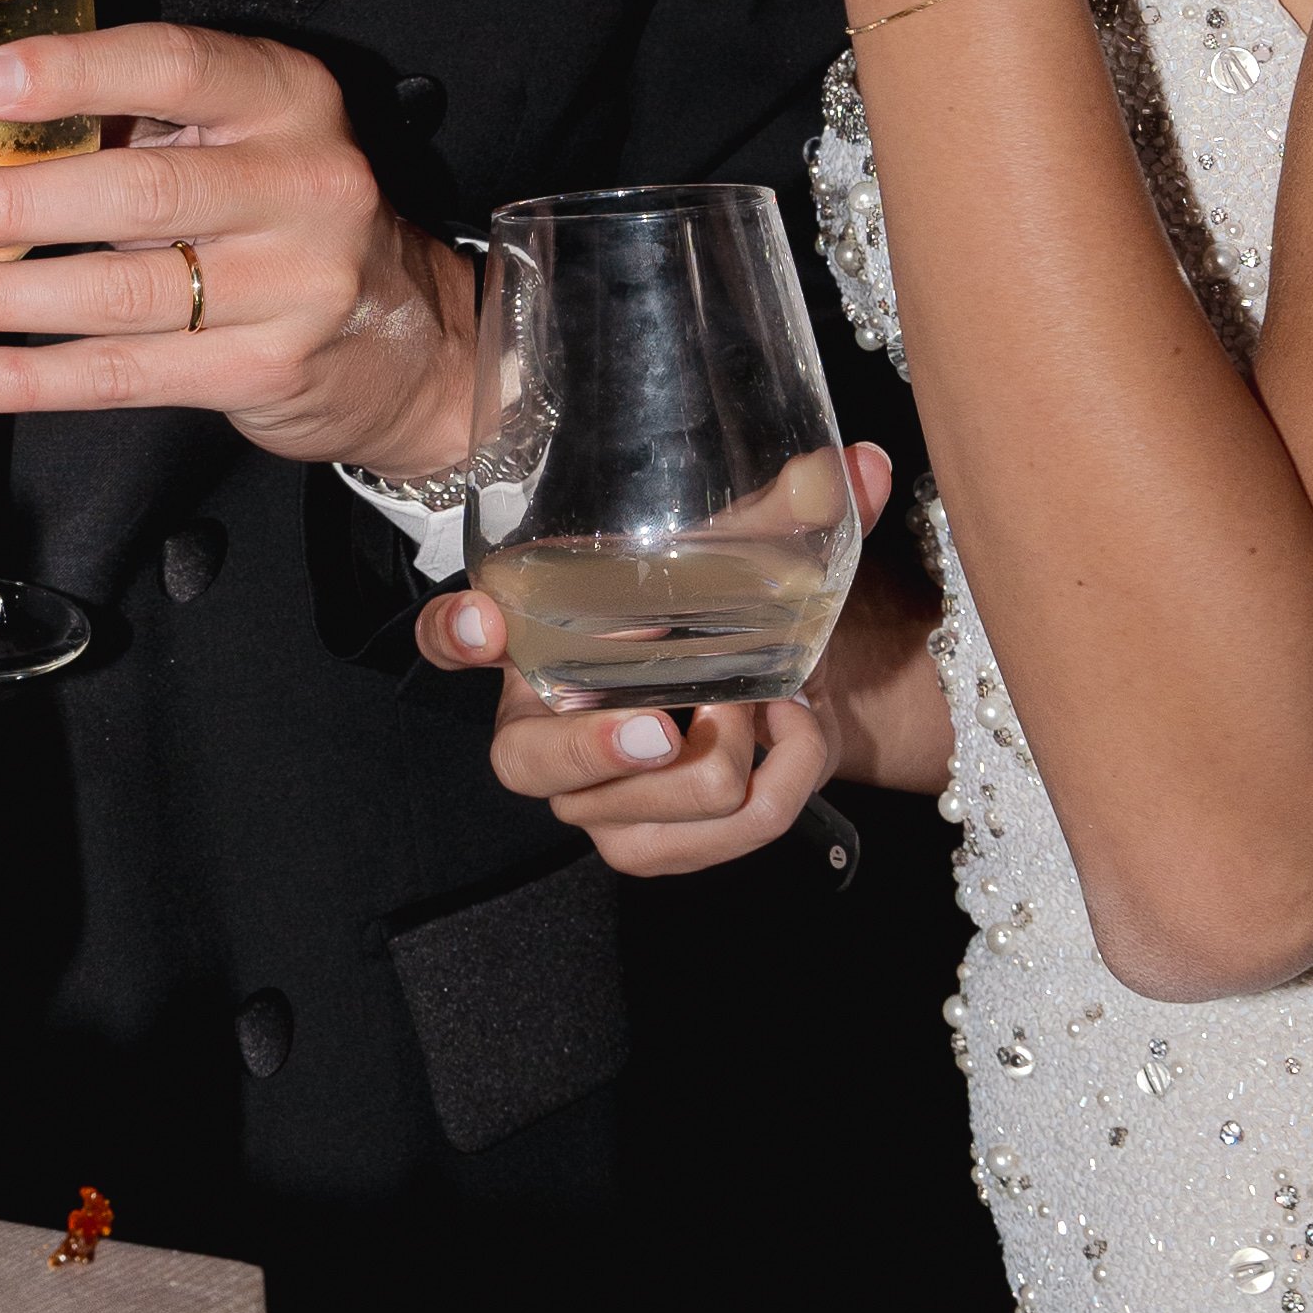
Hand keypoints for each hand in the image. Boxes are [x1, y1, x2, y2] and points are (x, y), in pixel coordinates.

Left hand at [0, 22, 473, 476]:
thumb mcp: (244, 140)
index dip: (76, 72)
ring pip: (123, 293)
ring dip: (1, 297)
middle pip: (141, 191)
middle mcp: (306, 183)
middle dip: (14, 204)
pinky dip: (35, 379)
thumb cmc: (286, 219)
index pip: (177, 66)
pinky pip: (130, 375)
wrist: (410, 340)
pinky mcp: (269, 369)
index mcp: (287, 98)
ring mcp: (295, 284)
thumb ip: (145, 124)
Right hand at [416, 450, 937, 872]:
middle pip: (525, 762)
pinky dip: (771, 793)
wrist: (782, 688)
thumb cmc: (730, 610)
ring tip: (769, 705)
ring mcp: (585, 797)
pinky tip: (791, 740)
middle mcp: (540, 723)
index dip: (455, 633)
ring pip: (623, 819)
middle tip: (665, 724)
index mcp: (536, 636)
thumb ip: (795, 508)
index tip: (487, 618)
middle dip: (594, 747)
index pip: (450, 639)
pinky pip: (699, 847)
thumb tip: (861, 465)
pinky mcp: (640, 845)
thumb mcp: (750, 552)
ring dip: (717, 765)